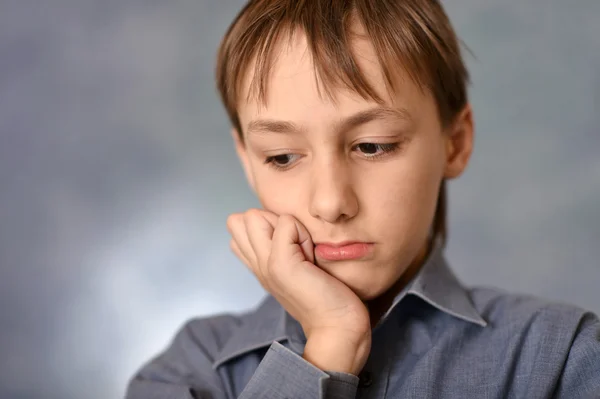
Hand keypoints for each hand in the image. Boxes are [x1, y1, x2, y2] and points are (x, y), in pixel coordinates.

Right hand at [227, 209, 370, 374]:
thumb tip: (280, 221)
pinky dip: (302, 232)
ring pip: (255, 216)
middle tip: (297, 247)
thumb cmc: (327, 296)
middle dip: (272, 221)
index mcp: (258, 265)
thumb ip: (283, 244)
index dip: (266, 224)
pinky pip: (286, 223)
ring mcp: (265, 265)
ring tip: (304, 251)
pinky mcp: (280, 264)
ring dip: (287, 226)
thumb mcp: (297, 265)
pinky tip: (312, 256)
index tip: (291, 246)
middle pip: (240, 220)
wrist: (337, 326)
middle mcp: (256, 265)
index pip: (238, 227)